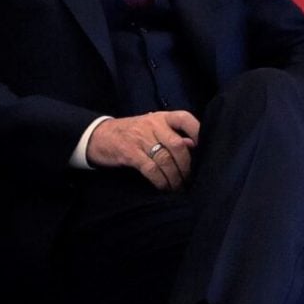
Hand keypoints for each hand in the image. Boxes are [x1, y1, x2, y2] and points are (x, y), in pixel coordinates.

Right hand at [85, 111, 199, 190]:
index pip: (185, 118)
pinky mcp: (130, 153)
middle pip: (178, 145)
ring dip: (174, 177)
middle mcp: (153, 125)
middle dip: (186, 165)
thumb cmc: (132, 132)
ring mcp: (141, 138)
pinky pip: (150, 169)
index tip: (205, 148)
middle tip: (189, 178)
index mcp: (162, 117)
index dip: (198, 132)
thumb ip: (172, 133)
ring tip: (178, 186)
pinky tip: (164, 187)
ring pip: (165, 159)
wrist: (98, 135)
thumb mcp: (152, 127)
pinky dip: (160, 180)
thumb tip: (194, 144)